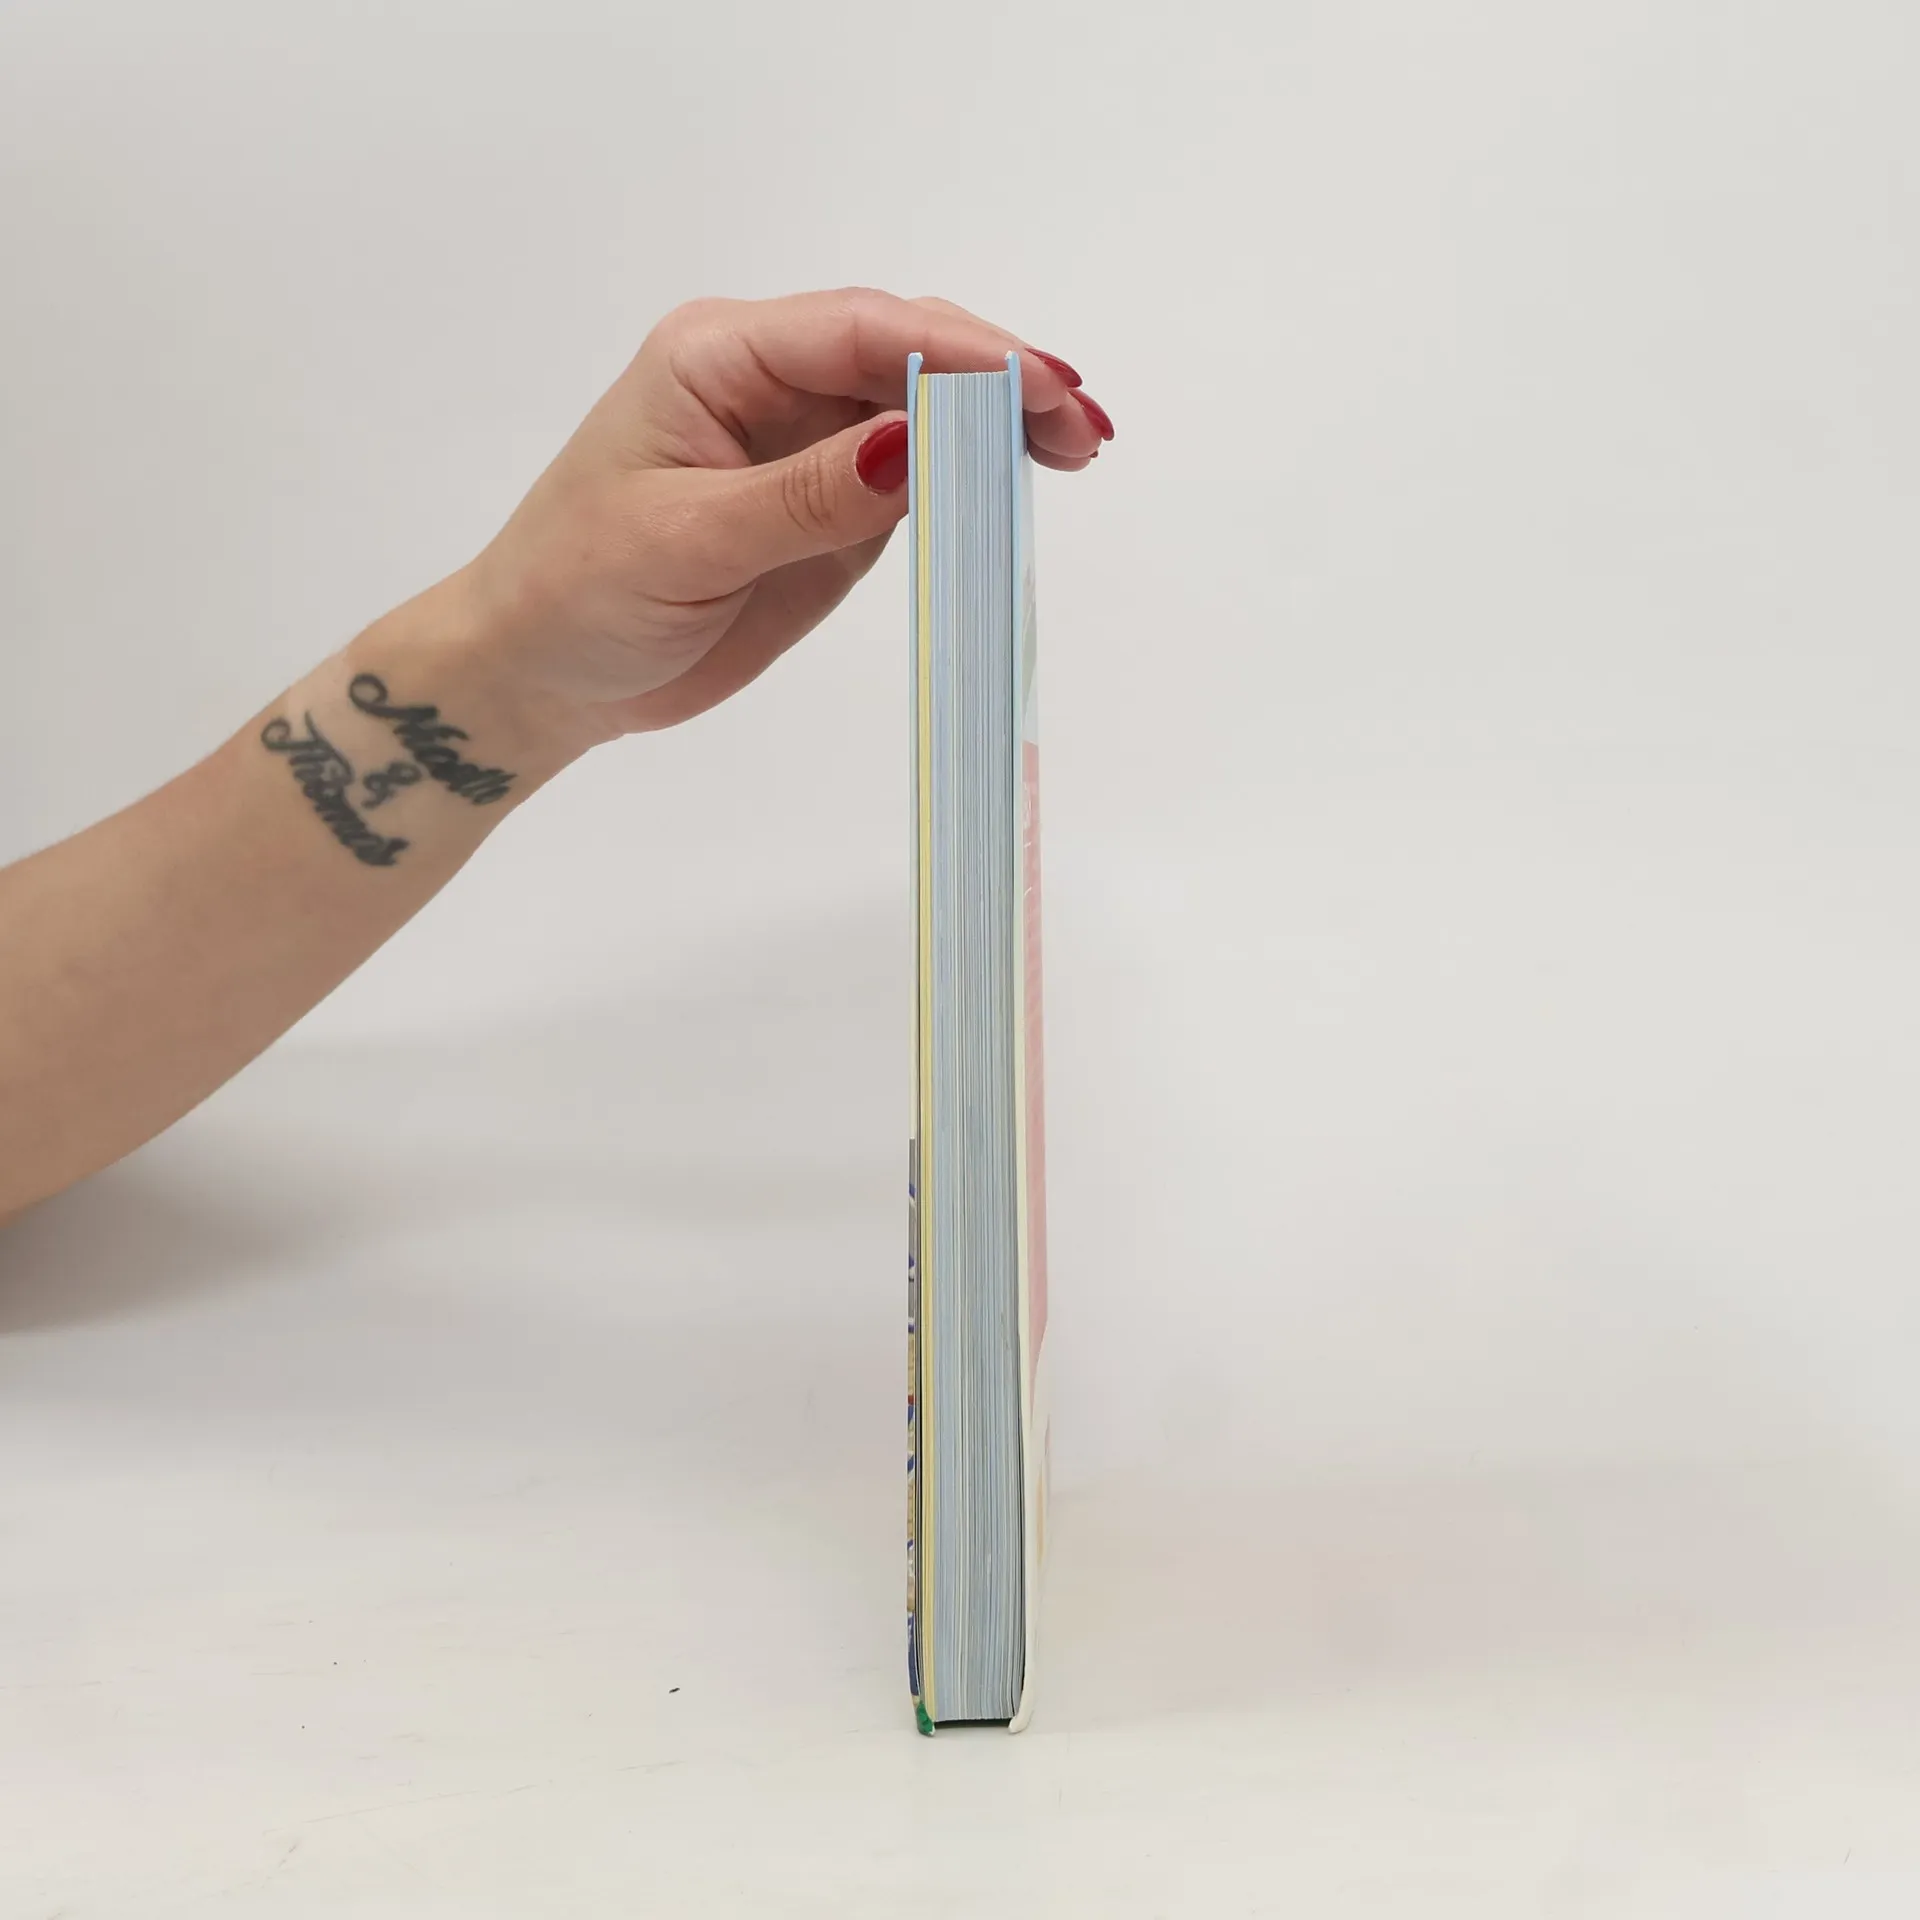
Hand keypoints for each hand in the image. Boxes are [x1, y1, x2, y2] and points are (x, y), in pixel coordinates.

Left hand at [447, 288, 1112, 750]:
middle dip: (998, 381)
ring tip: (1077, 450)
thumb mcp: (687, 543)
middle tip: (1082, 427)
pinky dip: (969, 482)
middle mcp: (768, 382)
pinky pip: (912, 479)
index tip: (1039, 389)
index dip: (960, 353)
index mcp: (720, 356)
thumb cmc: (578, 594)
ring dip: (997, 427)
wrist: (542, 674)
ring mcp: (803, 445)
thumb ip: (806, 496)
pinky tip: (1017, 489)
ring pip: (920, 410)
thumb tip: (914, 444)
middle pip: (906, 354)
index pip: (860, 330)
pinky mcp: (825, 508)